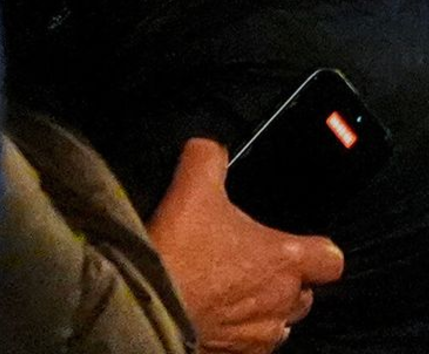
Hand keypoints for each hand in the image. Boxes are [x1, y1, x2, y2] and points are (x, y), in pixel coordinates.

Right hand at [149, 139, 343, 353]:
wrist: (151, 301)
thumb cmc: (180, 252)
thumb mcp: (192, 186)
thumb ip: (209, 158)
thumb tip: (211, 149)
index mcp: (284, 259)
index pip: (331, 258)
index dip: (315, 248)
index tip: (295, 242)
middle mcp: (282, 302)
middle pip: (305, 291)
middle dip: (282, 277)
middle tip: (246, 257)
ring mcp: (263, 335)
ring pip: (279, 320)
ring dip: (262, 304)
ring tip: (226, 285)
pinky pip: (252, 343)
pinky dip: (238, 328)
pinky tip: (211, 308)